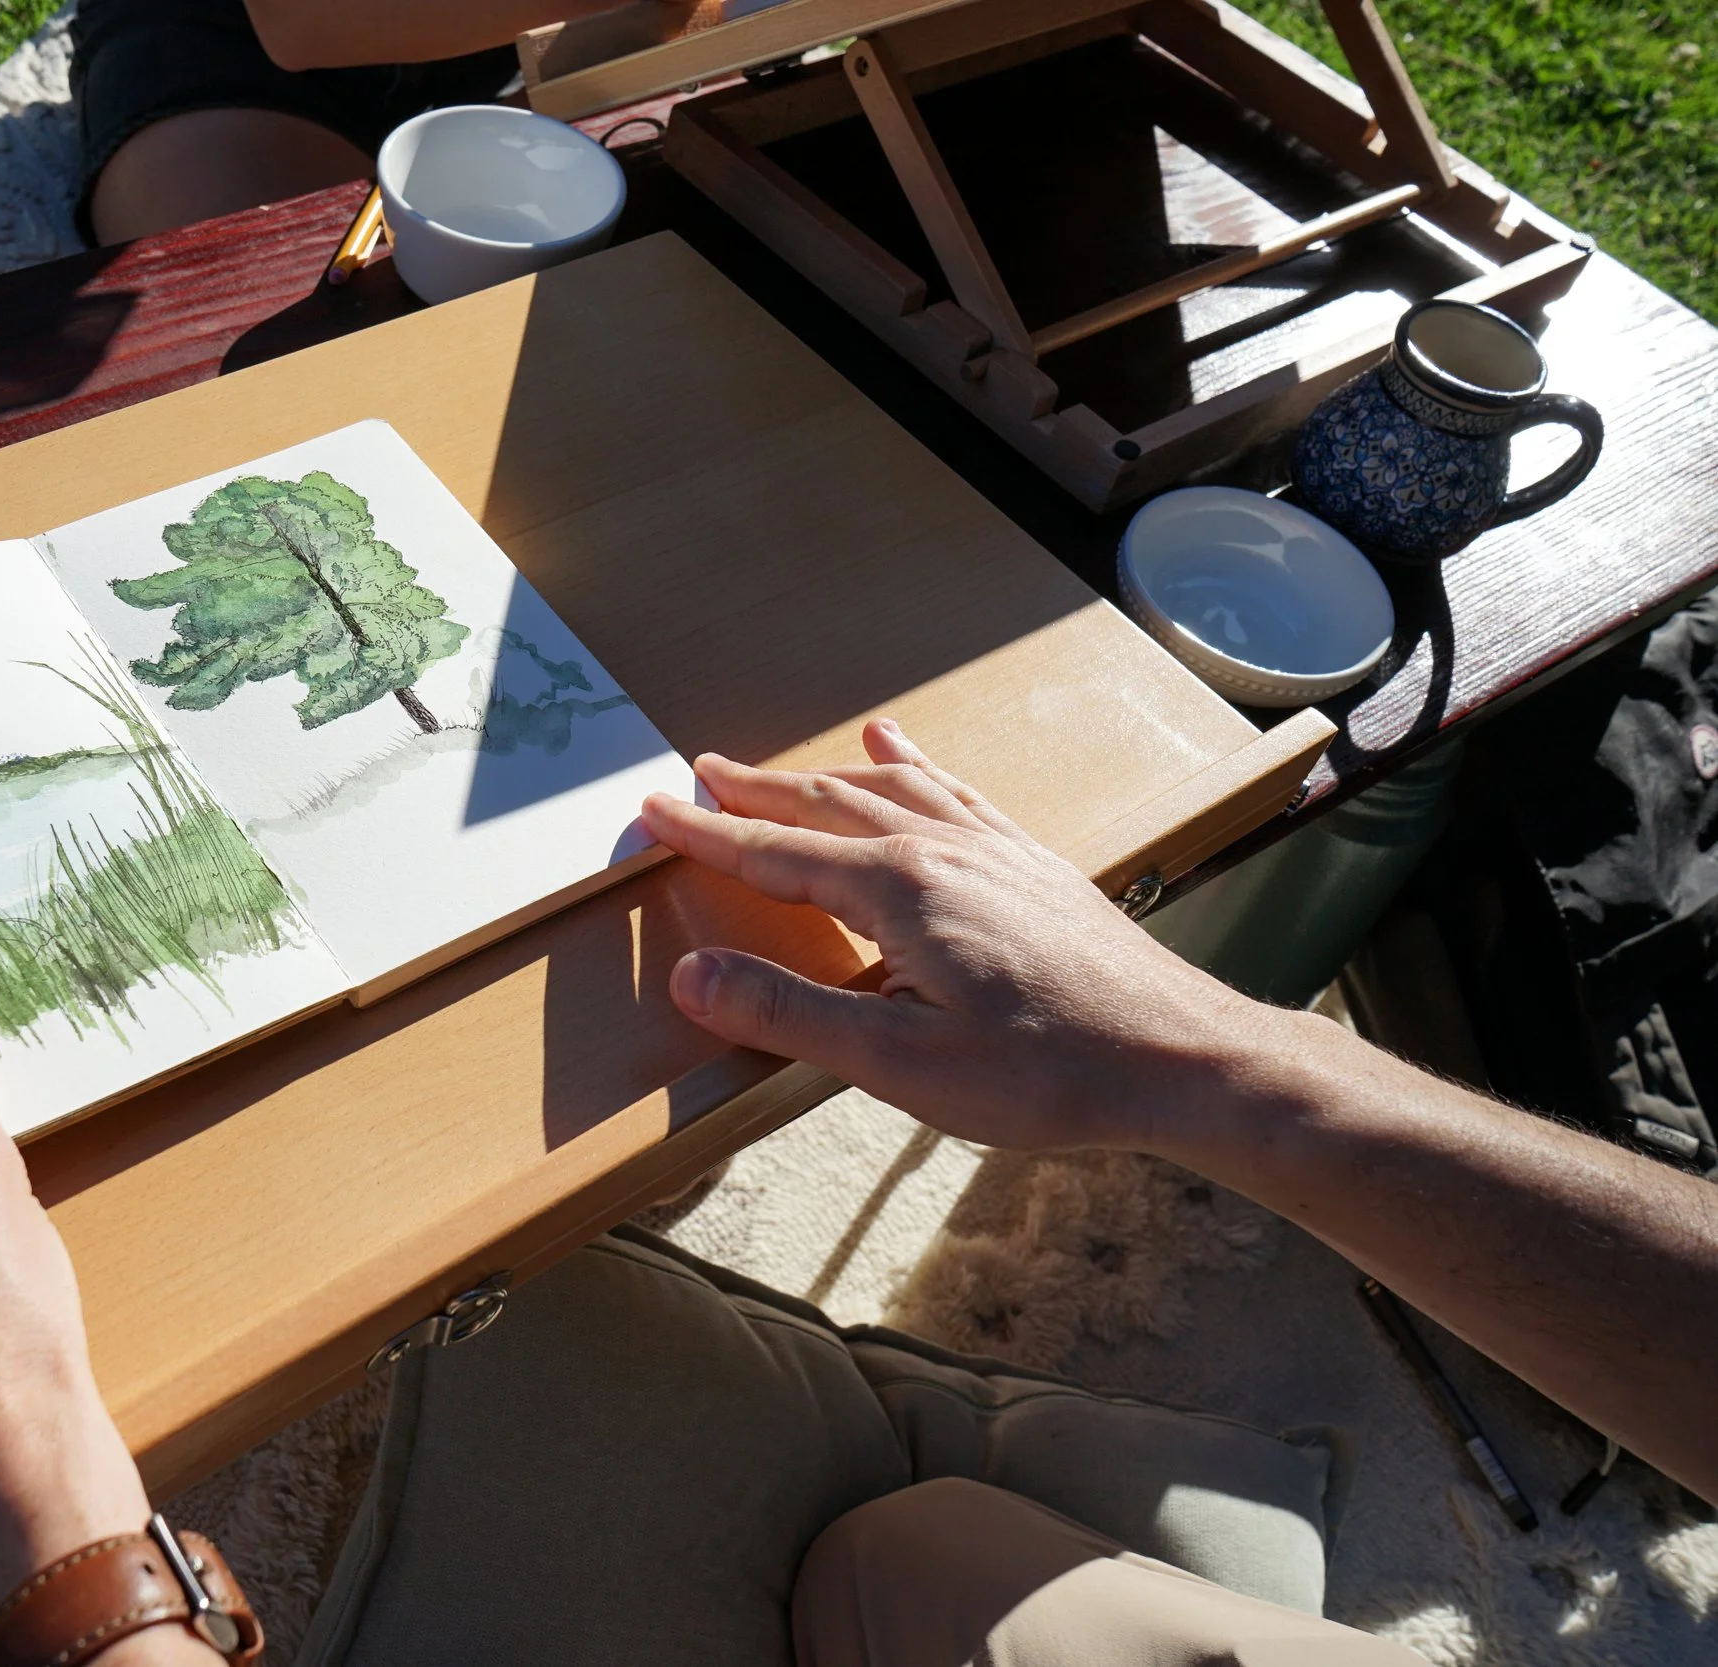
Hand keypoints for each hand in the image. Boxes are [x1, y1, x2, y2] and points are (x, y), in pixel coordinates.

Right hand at [638, 719, 1273, 1151]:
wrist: (1178, 1055)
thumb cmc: (1045, 1073)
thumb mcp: (900, 1064)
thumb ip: (790, 1014)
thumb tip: (691, 976)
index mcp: (897, 890)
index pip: (774, 855)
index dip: (706, 836)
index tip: (652, 812)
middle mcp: (940, 848)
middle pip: (824, 804)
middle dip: (754, 792)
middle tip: (697, 777)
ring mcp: (992, 848)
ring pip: (888, 787)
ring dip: (822, 774)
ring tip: (780, 766)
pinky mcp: (1032, 862)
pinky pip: (955, 790)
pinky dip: (915, 763)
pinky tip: (907, 750)